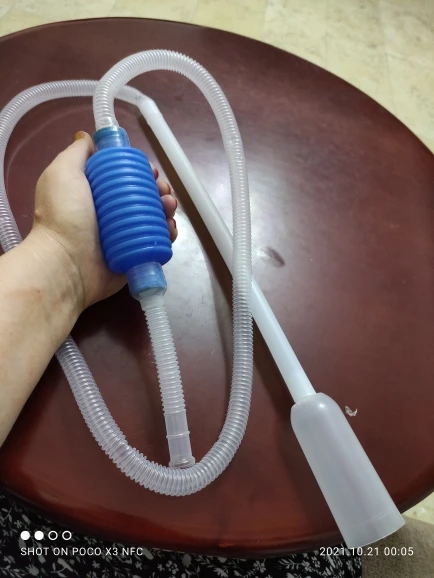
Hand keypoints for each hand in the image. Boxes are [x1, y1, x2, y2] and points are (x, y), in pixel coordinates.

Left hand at [32, 131, 176, 312]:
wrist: (66, 264)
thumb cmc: (64, 216)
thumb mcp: (63, 173)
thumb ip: (76, 153)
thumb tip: (87, 136)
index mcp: (94, 194)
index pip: (124, 177)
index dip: (140, 171)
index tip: (150, 170)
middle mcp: (109, 214)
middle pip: (143, 197)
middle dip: (159, 190)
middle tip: (164, 192)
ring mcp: (123, 237)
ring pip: (154, 218)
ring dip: (167, 209)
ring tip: (169, 208)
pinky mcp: (135, 256)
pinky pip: (157, 242)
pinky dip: (167, 234)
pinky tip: (170, 228)